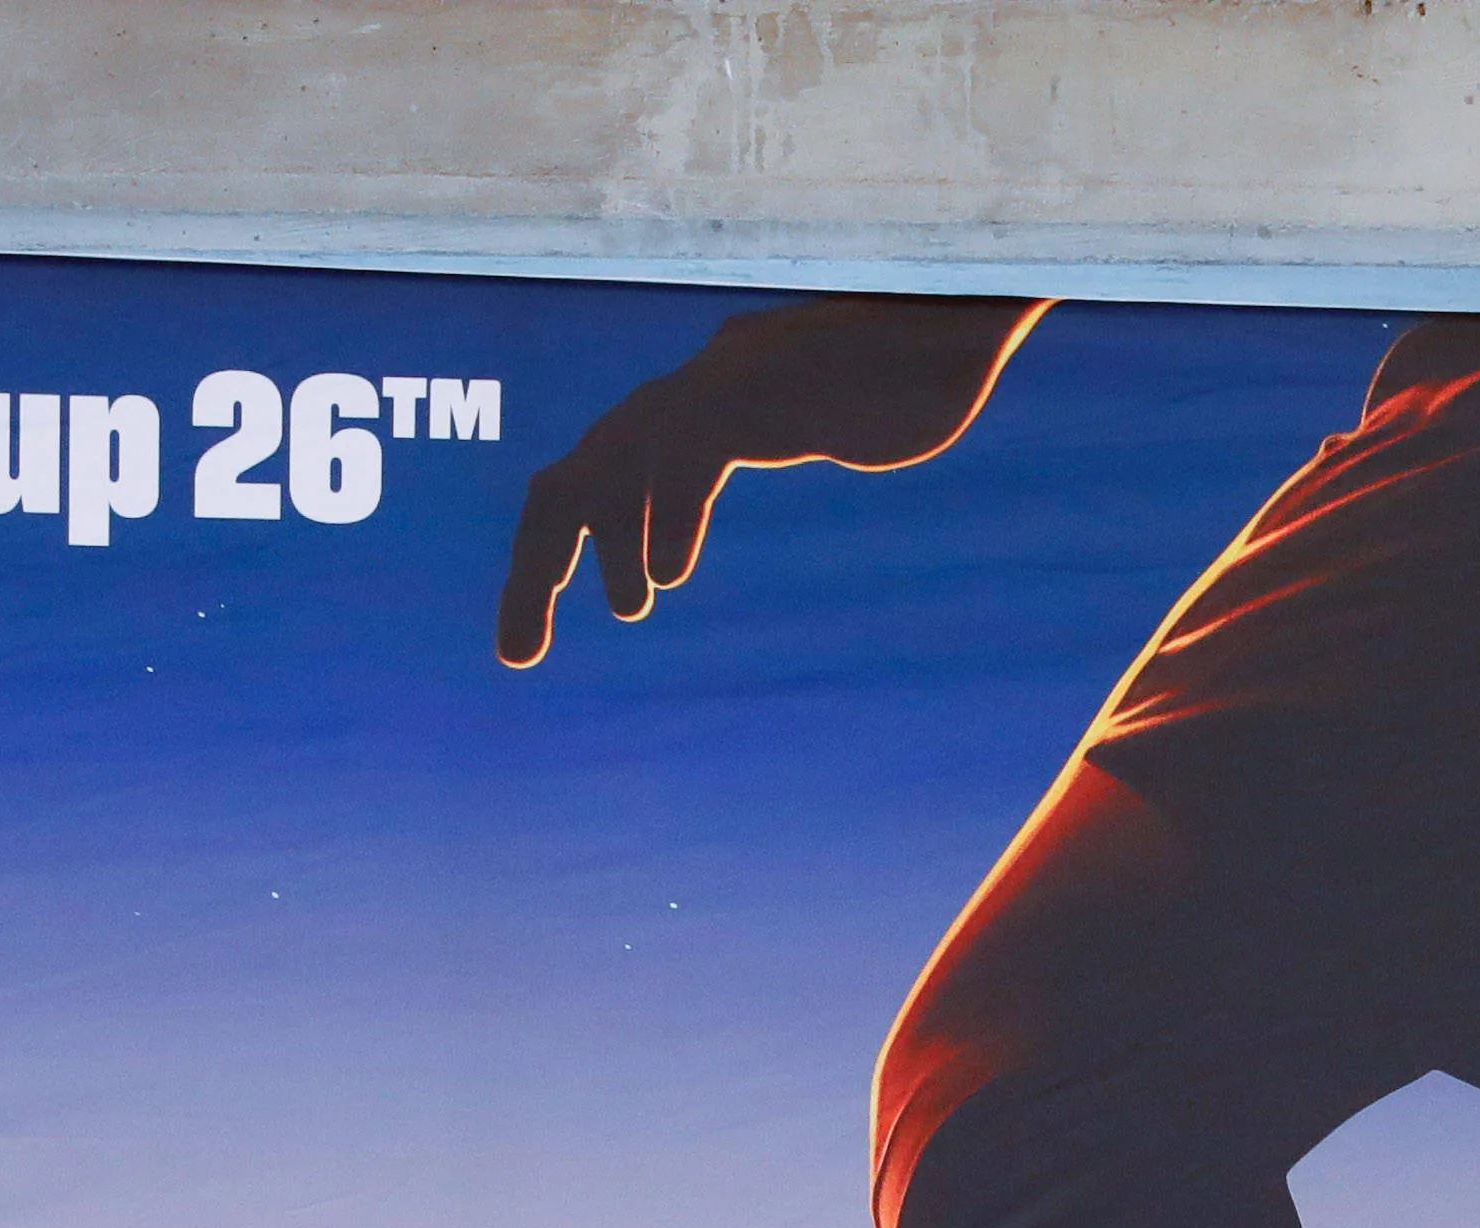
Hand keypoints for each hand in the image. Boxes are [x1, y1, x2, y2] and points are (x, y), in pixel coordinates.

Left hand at [497, 297, 1049, 664]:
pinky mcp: (759, 383)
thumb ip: (771, 443)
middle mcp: (687, 394)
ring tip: (630, 610)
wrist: (960, 320)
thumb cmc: (902, 383)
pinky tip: (668, 575)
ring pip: (618, 459)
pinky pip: (691, 446)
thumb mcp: (826, 426)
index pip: (585, 483)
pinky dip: (670, 510)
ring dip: (608, 539)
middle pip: (572, 476)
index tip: (528, 644)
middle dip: (536, 567)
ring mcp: (720, 381)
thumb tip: (748, 499)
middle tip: (519, 656)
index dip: (548, 559)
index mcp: (688, 413)